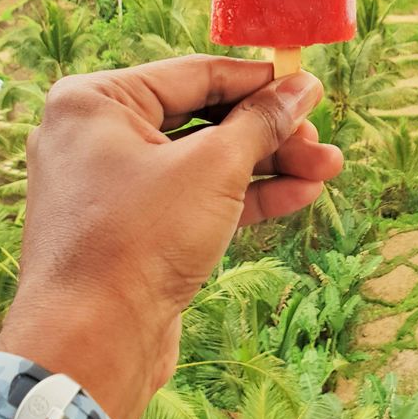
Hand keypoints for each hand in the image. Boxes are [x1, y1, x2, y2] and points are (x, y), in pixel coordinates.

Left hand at [0, 55, 341, 418]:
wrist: (91, 344)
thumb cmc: (138, 240)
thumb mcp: (213, 168)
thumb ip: (262, 121)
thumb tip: (302, 86)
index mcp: (95, 101)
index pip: (194, 74)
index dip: (259, 81)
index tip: (308, 84)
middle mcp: (95, 136)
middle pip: (201, 118)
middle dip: (269, 132)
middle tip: (322, 143)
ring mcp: (111, 187)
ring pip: (202, 163)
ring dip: (265, 166)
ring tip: (326, 171)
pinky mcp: (130, 231)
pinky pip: (191, 200)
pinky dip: (240, 198)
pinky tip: (297, 195)